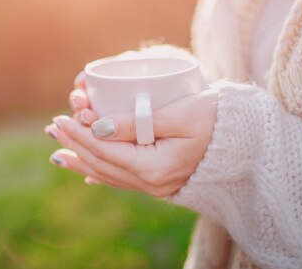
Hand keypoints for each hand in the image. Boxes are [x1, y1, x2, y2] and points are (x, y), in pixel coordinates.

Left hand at [45, 73, 218, 197]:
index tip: (60, 119)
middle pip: (102, 163)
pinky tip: (86, 171)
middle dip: (75, 145)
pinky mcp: (160, 181)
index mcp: (155, 167)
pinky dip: (101, 172)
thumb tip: (98, 127)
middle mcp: (153, 182)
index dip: (79, 135)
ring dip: (82, 160)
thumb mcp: (180, 115)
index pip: (105, 150)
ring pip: (109, 173)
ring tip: (58, 152)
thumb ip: (137, 122)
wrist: (249, 141)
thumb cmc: (218, 119)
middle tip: (53, 129)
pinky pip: (123, 179)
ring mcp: (157, 186)